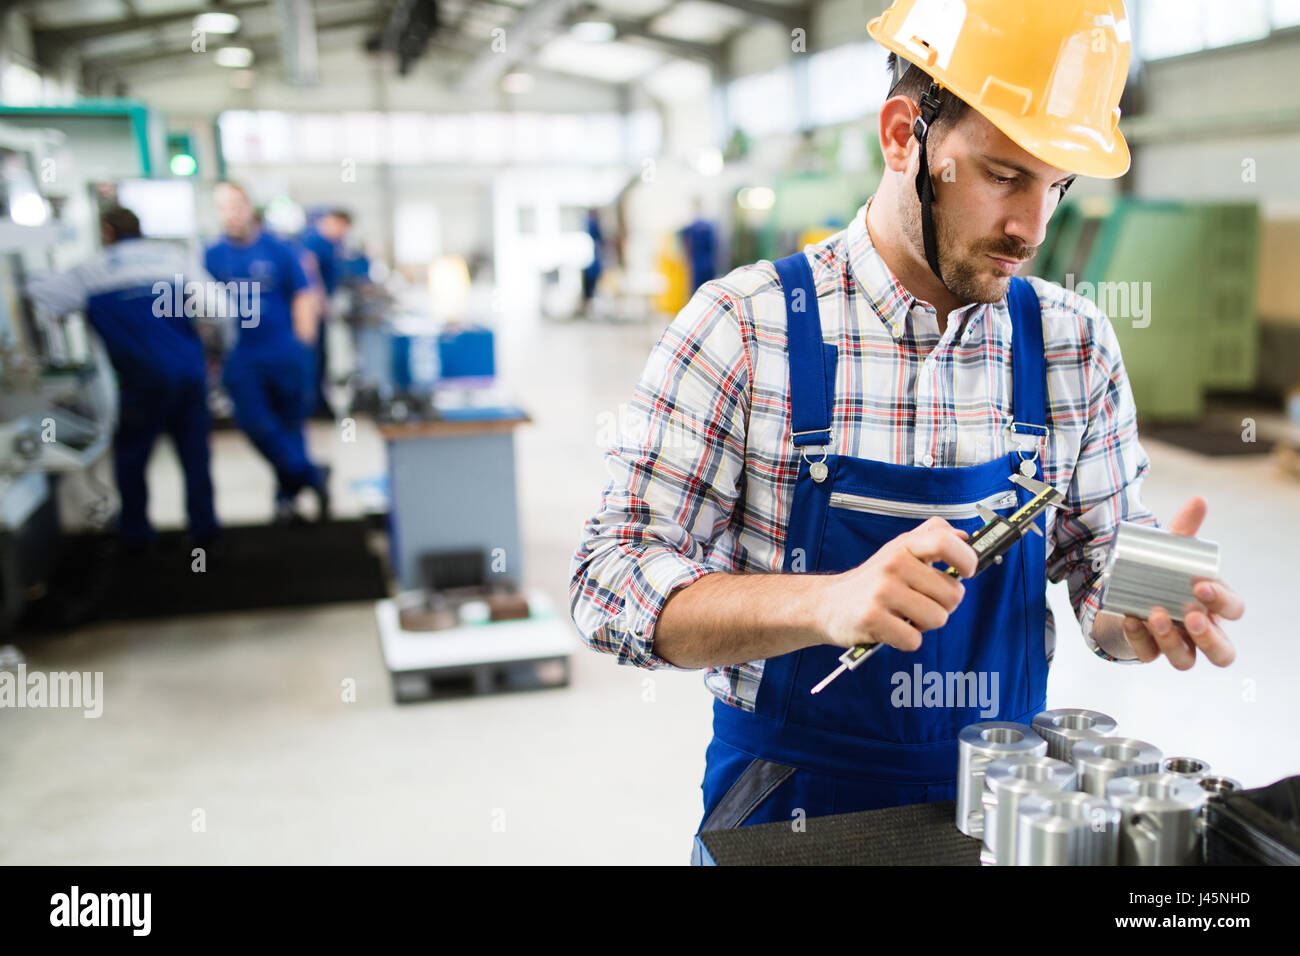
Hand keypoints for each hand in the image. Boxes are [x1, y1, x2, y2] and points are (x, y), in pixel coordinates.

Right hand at [817, 516, 976, 651]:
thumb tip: (964, 536)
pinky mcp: (872, 618)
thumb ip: (930, 538)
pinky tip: (892, 629)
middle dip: (944, 605)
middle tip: (922, 603)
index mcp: (904, 545)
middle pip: (952, 593)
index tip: (967, 572)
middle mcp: (893, 564)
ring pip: (937, 618)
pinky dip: (907, 640)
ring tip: (905, 616)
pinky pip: (914, 640)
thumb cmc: (872, 581)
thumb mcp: (898, 550)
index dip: (966, 559)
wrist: (828, 604)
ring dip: (925, 624)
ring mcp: (881, 591)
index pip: (945, 542)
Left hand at [1120, 496, 1242, 668]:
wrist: (1127, 592)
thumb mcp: (1172, 553)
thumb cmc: (1162, 574)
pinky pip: (1147, 654)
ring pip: (1185, 661)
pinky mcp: (1148, 650)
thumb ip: (1185, 530)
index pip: (1234, 610)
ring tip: (1155, 614)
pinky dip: (1138, 638)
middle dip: (1209, 638)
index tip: (1201, 584)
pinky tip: (1130, 618)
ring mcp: (1175, 645)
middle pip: (1222, 653)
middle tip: (1190, 614)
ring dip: (1171, 640)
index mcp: (1214, 606)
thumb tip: (1198, 500)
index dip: (1223, 601)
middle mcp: (1200, 631)